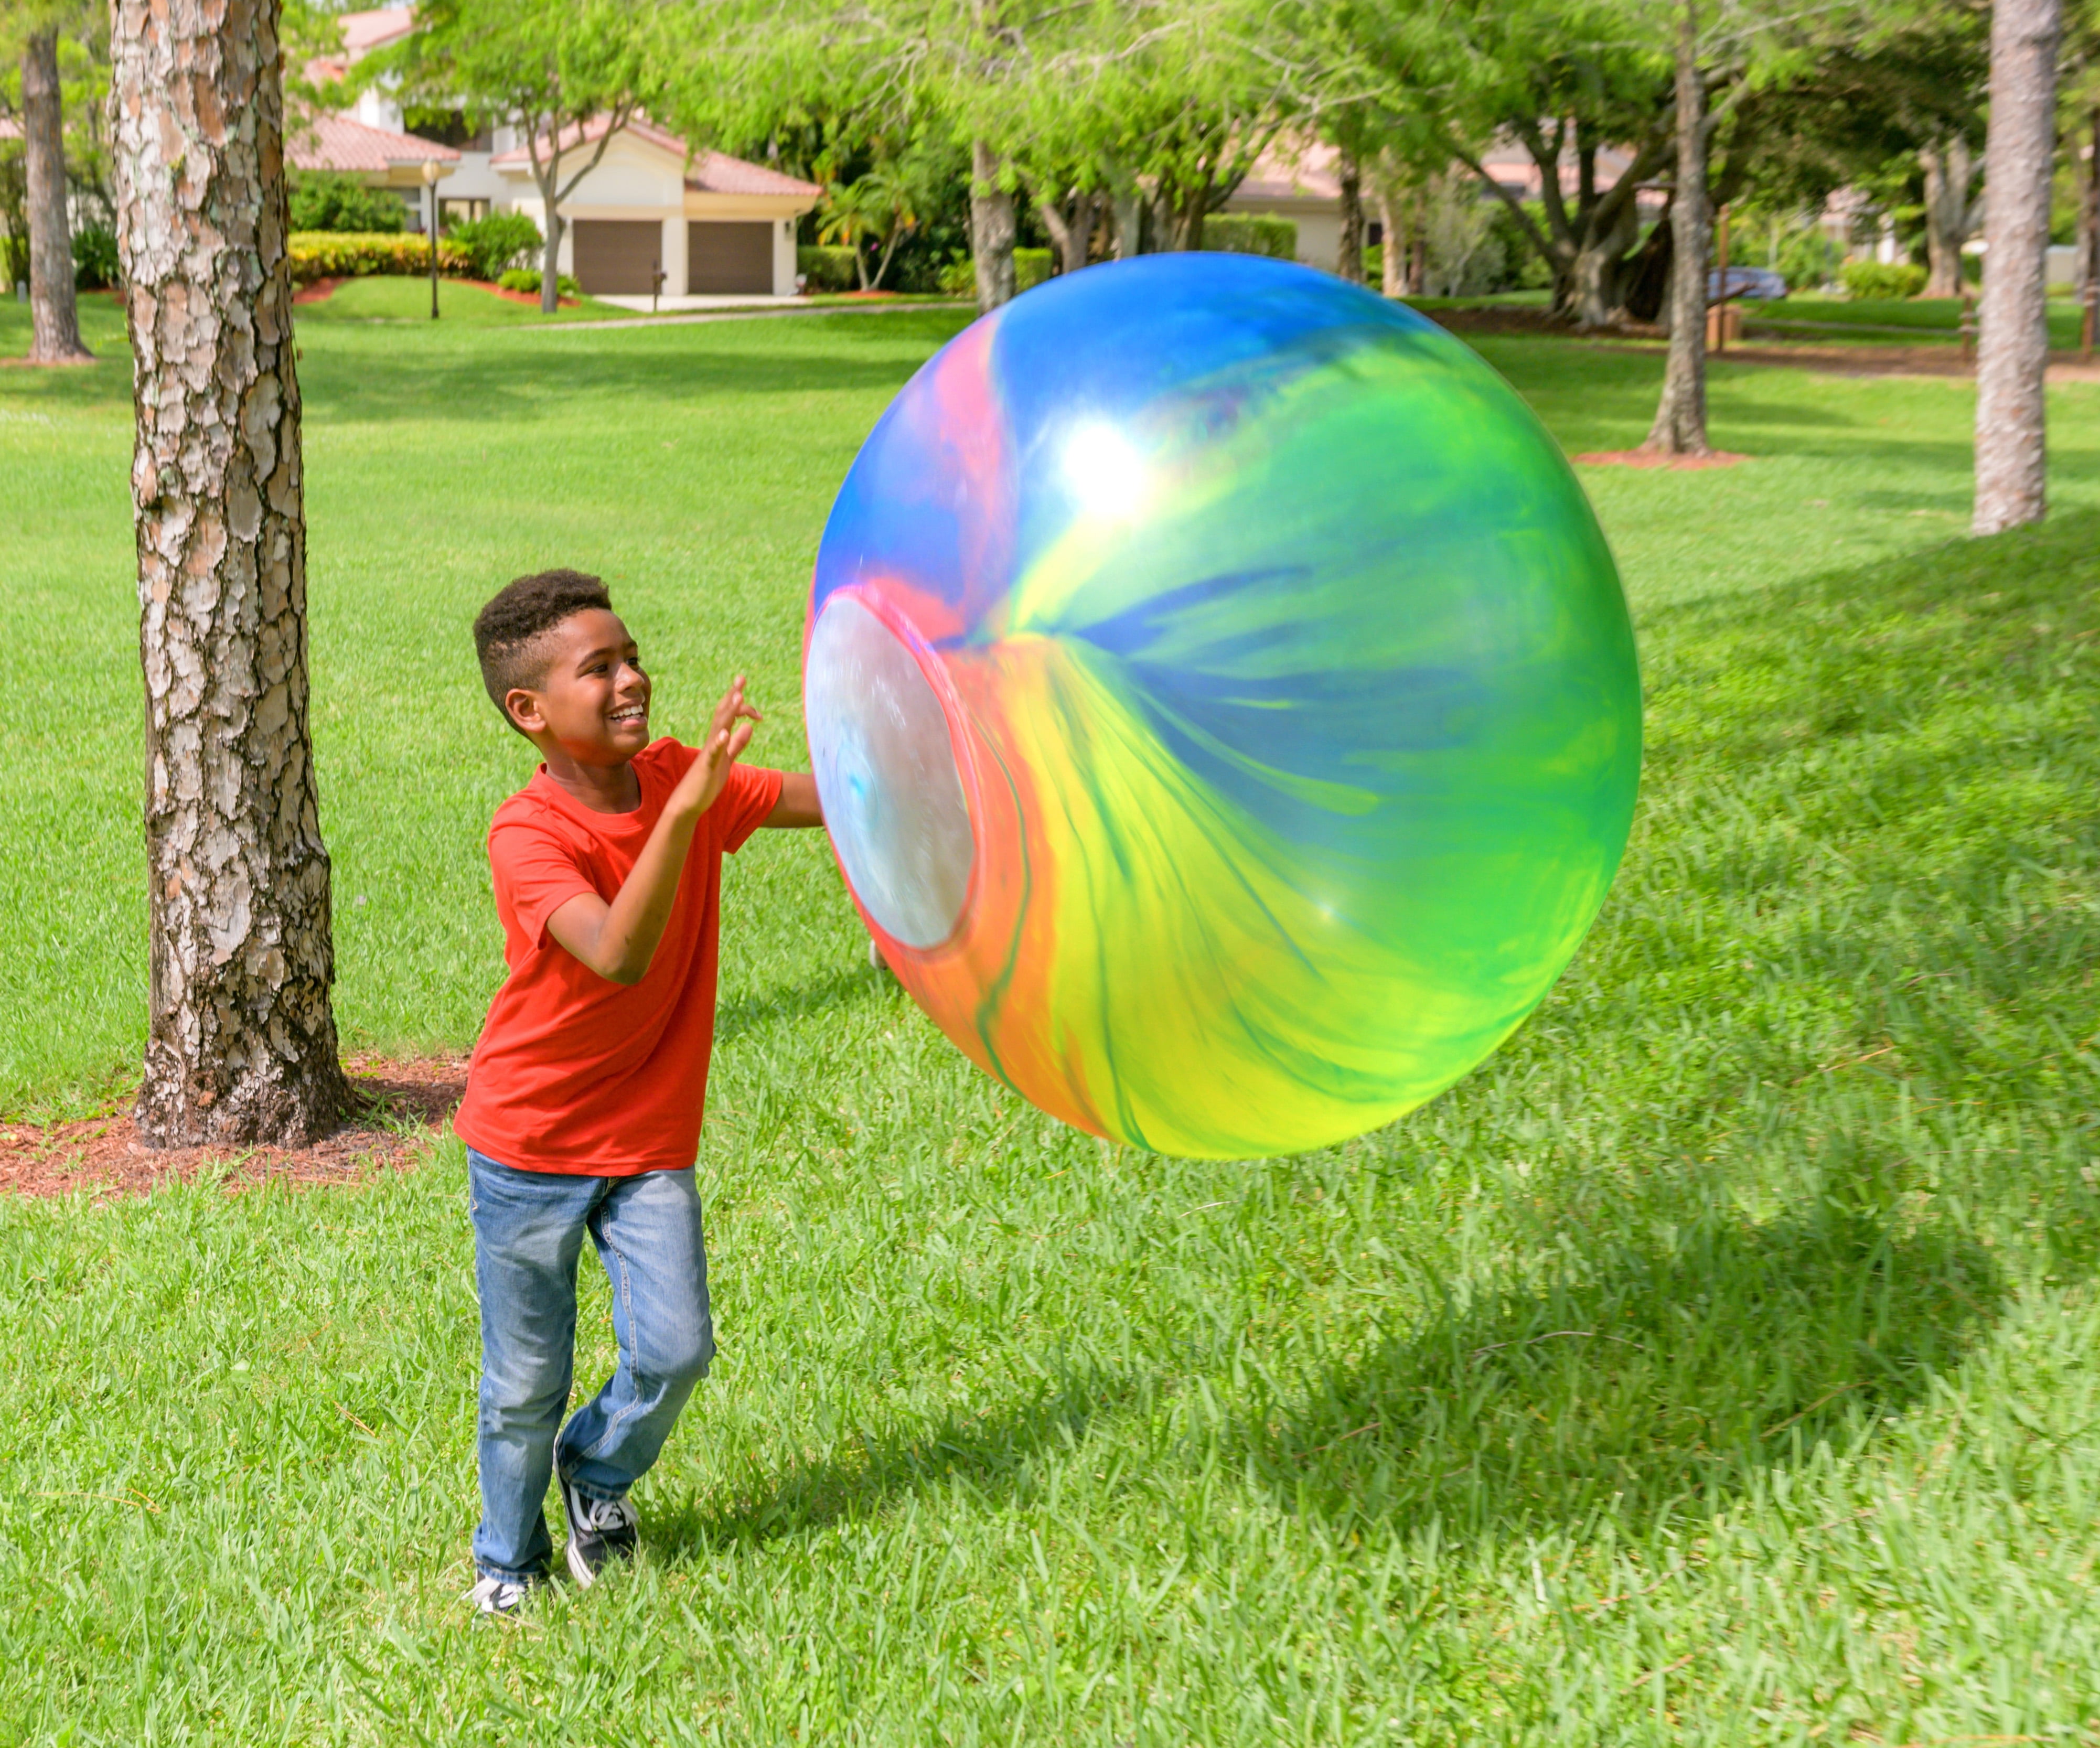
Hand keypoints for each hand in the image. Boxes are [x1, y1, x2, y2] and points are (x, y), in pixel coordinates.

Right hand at [669, 676, 760, 821]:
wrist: (688, 803)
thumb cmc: (706, 781)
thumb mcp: (727, 760)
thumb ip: (737, 744)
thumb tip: (749, 727)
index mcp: (718, 741)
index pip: (729, 717)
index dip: (741, 708)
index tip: (756, 709)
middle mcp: (712, 742)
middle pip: (722, 714)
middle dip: (732, 696)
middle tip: (742, 678)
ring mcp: (708, 754)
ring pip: (718, 728)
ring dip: (728, 712)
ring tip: (737, 696)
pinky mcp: (706, 768)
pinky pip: (713, 754)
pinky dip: (719, 743)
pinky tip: (726, 734)